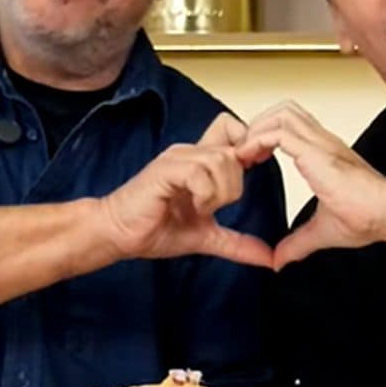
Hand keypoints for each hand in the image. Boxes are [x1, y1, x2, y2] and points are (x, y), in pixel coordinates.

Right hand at [97, 112, 272, 268]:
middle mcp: (190, 153)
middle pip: (235, 152)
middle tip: (214, 206)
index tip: (248, 174)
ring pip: (221, 161)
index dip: (249, 146)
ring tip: (201, 208)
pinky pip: (200, 172)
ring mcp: (177, 159)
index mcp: (200, 162)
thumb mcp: (206, 236)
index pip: (234, 129)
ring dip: (219, 192)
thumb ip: (236, 243)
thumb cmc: (154, 228)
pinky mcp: (165, 170)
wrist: (118, 234)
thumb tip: (267, 257)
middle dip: (234, 186)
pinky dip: (204, 194)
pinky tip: (193, 208)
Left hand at [235, 101, 385, 269]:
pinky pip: (279, 132)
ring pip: (281, 113)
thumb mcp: (321, 231)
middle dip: (259, 124)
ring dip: (258, 128)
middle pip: (284, 110)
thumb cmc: (366, 217)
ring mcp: (319, 143)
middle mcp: (322, 141)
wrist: (385, 213)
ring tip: (245, 152)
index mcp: (324, 154)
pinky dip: (259, 140)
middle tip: (246, 150)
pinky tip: (249, 158)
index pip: (292, 126)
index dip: (268, 135)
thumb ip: (297, 243)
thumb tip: (280, 260)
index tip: (253, 159)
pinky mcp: (315, 151)